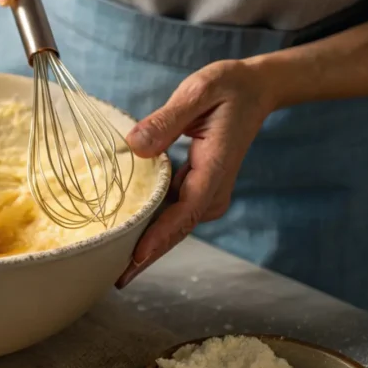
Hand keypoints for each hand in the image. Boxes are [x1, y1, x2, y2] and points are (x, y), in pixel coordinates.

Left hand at [115, 60, 275, 287]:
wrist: (256, 89)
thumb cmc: (228, 88)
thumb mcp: (199, 91)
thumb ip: (167, 120)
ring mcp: (205, 192)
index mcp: (214, 169)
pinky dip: (149, 226)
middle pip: (175, 230)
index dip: (160, 238)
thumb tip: (135, 146)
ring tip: (111, 266)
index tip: (136, 258)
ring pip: (171, 226)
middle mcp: (212, 190)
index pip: (184, 212)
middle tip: (114, 279)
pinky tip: (123, 236)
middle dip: (146, 256)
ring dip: (145, 245)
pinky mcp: (196, 188)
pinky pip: (170, 213)